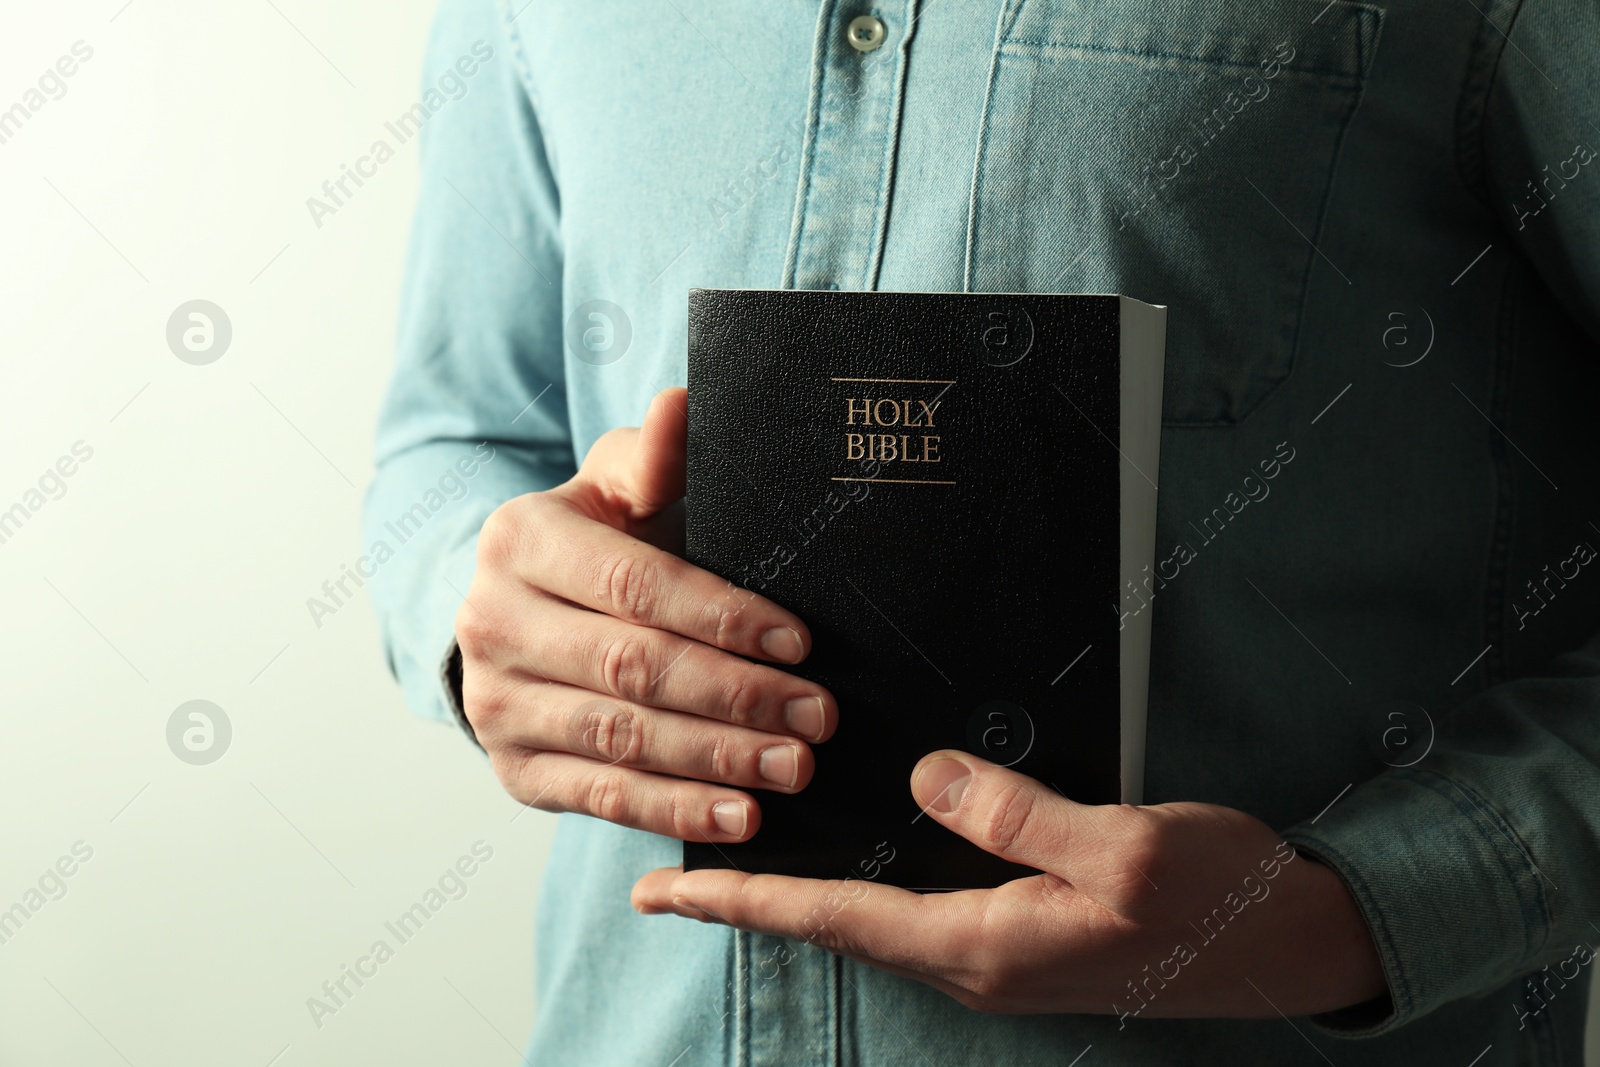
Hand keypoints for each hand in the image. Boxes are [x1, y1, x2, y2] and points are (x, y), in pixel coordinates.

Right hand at [455, 386, 836, 842]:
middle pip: (632, 667)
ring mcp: (497, 704)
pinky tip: (739, 817)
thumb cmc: (595, 541)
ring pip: (621, 738)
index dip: (722, 616)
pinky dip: (674, 811)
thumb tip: (684, 407)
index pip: (635, 584)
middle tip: (819, 716)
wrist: (518, 613)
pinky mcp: (514, 770)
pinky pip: (601, 797)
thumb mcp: (614, 485)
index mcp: (521, 540)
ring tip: (794, 767)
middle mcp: (492, 623)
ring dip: (716, 759)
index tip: (799, 641)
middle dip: (735, 695)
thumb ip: (652, 456)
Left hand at [633, 752, 1387, 1019]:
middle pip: (836, 925)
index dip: (744, 902)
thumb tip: (928, 777)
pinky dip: (859, 886)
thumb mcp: (1125, 845)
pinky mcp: (1020, 938)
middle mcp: (976, 961)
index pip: (836, 917)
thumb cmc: (1216, 896)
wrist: (1289, 942)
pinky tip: (847, 855)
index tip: (664, 891)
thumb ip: (1019, 815)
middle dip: (752, 898)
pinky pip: (914, 911)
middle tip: (671, 869)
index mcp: (987, 944)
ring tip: (737, 858)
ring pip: (871, 920)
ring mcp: (997, 955)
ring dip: (801, 893)